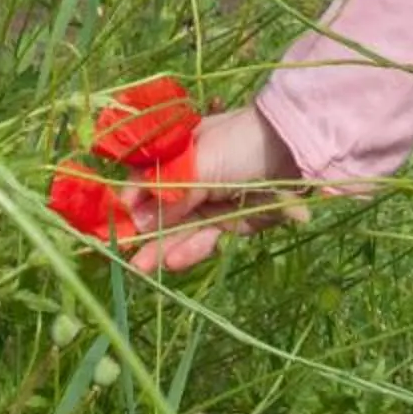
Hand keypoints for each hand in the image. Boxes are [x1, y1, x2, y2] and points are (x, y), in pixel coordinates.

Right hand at [126, 105, 305, 274]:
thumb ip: (171, 193)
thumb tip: (139, 217)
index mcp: (181, 153)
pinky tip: (173, 261)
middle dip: (143, 232)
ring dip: (160, 248)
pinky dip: (189, 250)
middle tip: (121, 254)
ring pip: (179, 229)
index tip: (116, 220)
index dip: (133, 199)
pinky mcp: (230, 223)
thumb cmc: (242, 145)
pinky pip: (204, 239)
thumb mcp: (200, 164)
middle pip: (161, 210)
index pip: (148, 179)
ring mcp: (211, 202)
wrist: (295, 153)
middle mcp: (192, 178)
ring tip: (140, 267)